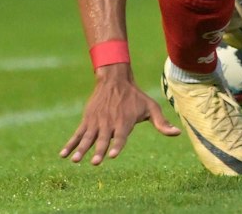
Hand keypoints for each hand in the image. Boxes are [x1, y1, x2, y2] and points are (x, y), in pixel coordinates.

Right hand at [61, 66, 178, 165]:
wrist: (114, 79)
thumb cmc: (135, 97)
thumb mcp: (150, 107)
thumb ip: (162, 122)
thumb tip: (178, 134)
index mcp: (125, 122)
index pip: (121, 136)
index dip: (118, 145)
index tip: (113, 155)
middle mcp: (109, 123)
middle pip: (103, 139)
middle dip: (99, 151)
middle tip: (95, 162)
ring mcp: (97, 122)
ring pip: (87, 138)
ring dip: (81, 149)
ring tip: (75, 160)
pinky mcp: (87, 120)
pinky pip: (77, 134)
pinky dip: (70, 144)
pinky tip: (63, 154)